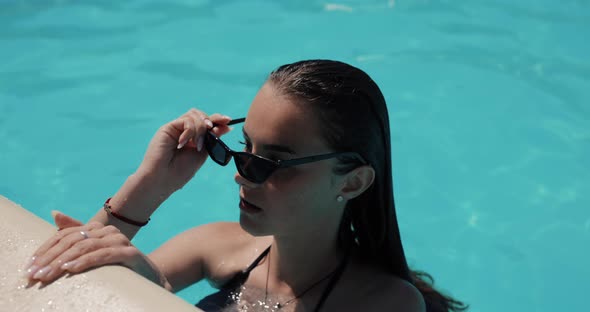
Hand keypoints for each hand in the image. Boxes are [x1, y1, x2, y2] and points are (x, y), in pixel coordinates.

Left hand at [25, 211, 144, 284]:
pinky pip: (104, 255)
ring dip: (63, 261)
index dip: (45, 249)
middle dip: (50, 258)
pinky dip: (85, 261)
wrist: (151, 277)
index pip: (65, 235)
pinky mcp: (130, 253)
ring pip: (85, 246)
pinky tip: (71, 269)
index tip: (29, 266)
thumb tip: (54, 213)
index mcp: (97, 229)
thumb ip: (76, 233)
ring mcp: (120, 241)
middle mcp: (108, 231)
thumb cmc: (120, 266)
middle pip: (73, 240)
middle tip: (34, 274)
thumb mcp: (95, 251)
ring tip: (48, 274)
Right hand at [137, 109, 232, 191]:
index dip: (218, 120)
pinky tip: (184, 143)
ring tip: (198, 145)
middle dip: (211, 121)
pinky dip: (190, 130)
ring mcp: (176, 129)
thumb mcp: (203, 153)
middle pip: (201, 115)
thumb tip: (227, 126)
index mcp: (194, 139)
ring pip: (194, 115)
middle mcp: (185, 132)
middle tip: (211, 130)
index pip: (207, 123)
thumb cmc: (181, 171)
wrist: (163, 179)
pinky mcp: (168, 128)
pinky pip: (185, 120)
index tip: (228, 121)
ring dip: (200, 129)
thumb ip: (212, 138)